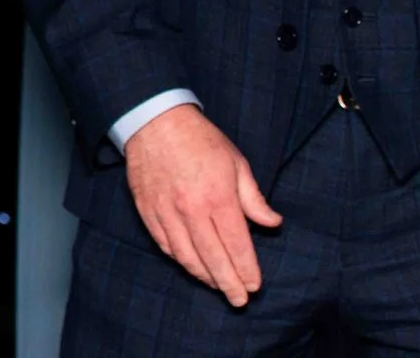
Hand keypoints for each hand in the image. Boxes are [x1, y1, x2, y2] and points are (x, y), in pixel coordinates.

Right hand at [123, 104, 282, 306]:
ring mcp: (166, 211)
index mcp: (217, 197)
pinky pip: (164, 244)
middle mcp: (191, 209)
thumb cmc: (200, 140)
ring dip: (203, 276)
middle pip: (212, 258)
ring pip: (186, 257)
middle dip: (228, 283)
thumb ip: (254, 198)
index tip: (254, 286)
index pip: (236, 245)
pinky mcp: (147, 209)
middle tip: (239, 300)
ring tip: (217, 286)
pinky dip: (179, 260)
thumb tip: (273, 224)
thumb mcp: (236, 162)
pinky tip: (191, 265)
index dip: (247, 270)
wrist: (154, 120)